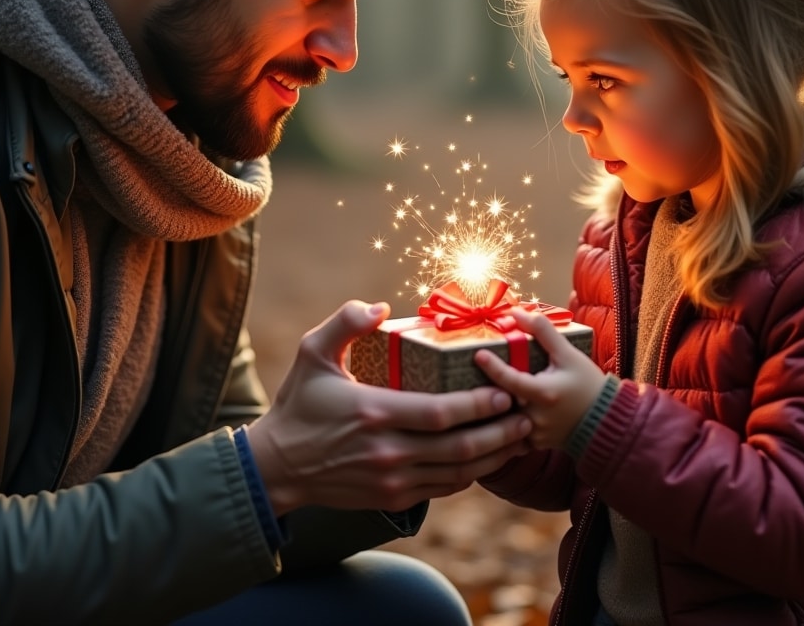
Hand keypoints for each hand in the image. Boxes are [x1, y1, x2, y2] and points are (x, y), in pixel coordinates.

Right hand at [244, 300, 532, 515]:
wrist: (278, 466)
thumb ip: (344, 322)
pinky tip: (486, 458)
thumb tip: (378, 305)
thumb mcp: (312, 353)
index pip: (441, 414)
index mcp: (374, 413)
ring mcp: (392, 480)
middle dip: (500, 432)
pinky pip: (442, 489)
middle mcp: (388, 452)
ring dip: (494, 457)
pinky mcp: (392, 498)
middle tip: (526, 414)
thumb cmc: (299, 404)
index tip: (504, 391)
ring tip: (519, 437)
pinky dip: (470, 475)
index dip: (478, 405)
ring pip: (458, 474)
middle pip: (460, 447)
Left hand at [473, 307, 607, 450]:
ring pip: (504, 419)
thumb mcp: (568, 354)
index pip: (510, 380)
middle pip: (502, 400)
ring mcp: (533, 434)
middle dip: (490, 388)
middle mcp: (535, 417)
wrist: (607, 420)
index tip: (478, 355)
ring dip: (496, 406)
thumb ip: (543, 332)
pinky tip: (501, 410)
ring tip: (483, 393)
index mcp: (543, 394)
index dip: (493, 367)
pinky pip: (512, 433)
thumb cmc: (588, 384)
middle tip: (476, 374)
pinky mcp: (534, 444)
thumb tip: (516, 312)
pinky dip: (507, 420)